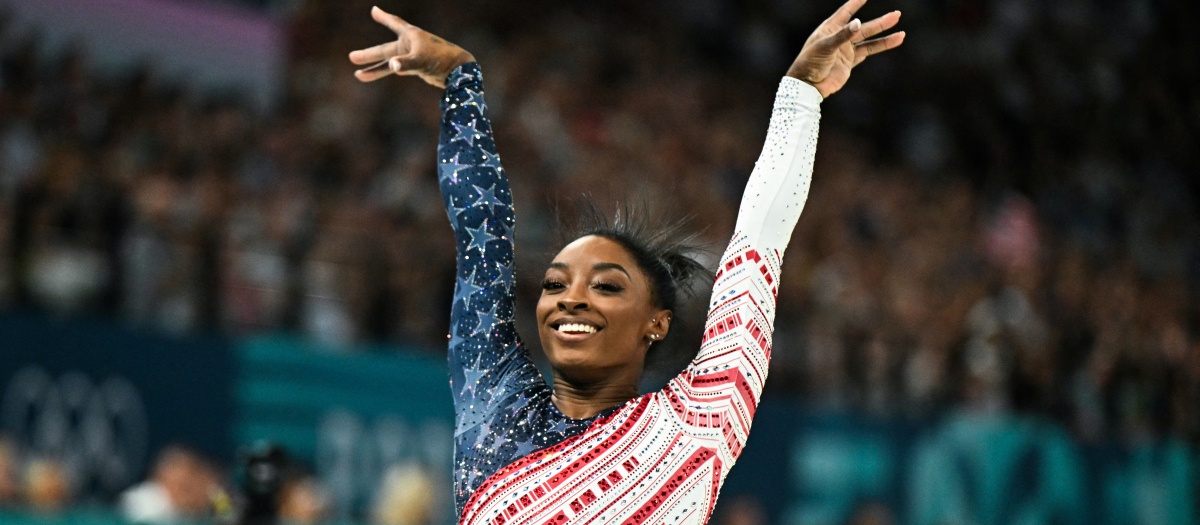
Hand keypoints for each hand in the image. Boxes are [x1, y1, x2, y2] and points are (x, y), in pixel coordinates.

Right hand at [348, 6, 474, 87]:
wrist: (458, 72)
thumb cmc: (440, 60)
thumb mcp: (420, 61)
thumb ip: (405, 63)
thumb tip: (391, 66)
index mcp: (410, 36)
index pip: (393, 23)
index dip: (383, 17)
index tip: (374, 10)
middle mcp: (410, 45)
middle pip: (384, 49)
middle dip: (368, 55)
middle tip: (352, 57)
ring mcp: (413, 56)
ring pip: (389, 63)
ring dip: (375, 69)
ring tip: (358, 75)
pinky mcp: (417, 67)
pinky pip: (399, 69)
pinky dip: (390, 70)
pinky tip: (386, 70)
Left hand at [786, 0, 905, 97]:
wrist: (808, 86)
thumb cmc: (810, 63)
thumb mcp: (825, 46)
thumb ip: (842, 35)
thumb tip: (858, 22)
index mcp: (830, 29)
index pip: (846, 12)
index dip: (856, 3)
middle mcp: (840, 37)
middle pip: (863, 27)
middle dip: (880, 22)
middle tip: (896, 15)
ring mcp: (845, 50)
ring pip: (869, 40)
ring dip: (884, 37)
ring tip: (901, 33)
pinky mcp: (849, 62)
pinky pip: (867, 52)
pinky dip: (879, 47)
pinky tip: (891, 42)